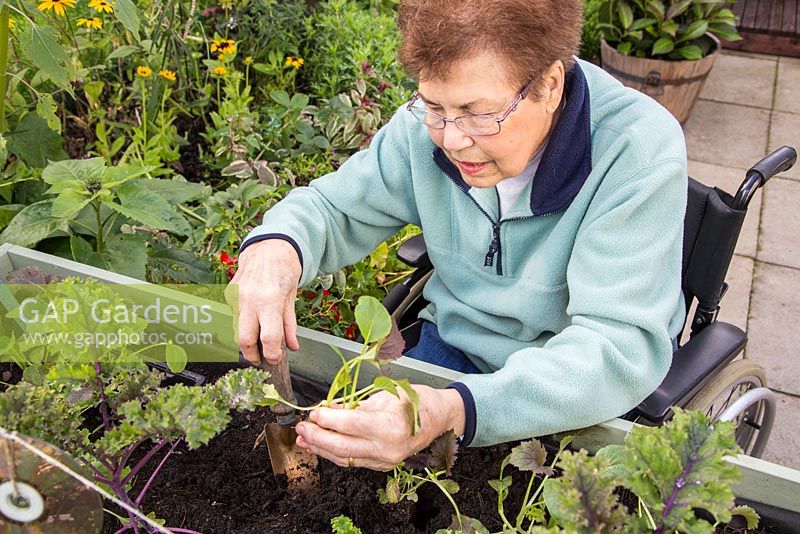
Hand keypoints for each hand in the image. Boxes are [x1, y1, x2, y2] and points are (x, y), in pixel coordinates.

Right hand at [227, 239, 301, 364]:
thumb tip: (291, 347)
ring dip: (247, 338)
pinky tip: (252, 315)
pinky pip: (234, 316)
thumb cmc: (284, 270)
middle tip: (260, 358)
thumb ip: (290, 324)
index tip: (274, 360)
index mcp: (270, 300)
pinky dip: (243, 321)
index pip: (269, 338)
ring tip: (258, 337)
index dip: (272, 355)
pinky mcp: (228, 294)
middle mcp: (249, 300)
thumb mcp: (292, 297)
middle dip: (252, 355)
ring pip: (236, 329)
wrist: (268, 247)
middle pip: (244, 340)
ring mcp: (236, 296)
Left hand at [294, 386, 465, 470]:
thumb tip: (328, 408)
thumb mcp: (386, 394)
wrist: (440, 418)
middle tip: (301, 427)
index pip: (350, 425)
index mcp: (390, 426)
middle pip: (343, 447)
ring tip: (304, 439)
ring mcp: (385, 460)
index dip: (327, 420)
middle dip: (317, 438)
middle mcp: (387, 448)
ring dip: (321, 449)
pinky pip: (352, 461)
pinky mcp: (382, 465)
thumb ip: (356, 405)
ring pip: (344, 459)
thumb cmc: (418, 401)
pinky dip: (334, 454)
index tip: (313, 412)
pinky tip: (321, 447)